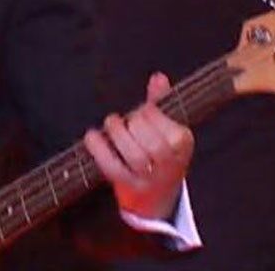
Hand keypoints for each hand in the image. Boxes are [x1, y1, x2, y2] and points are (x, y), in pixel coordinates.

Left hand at [83, 72, 193, 220]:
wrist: (160, 197)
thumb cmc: (163, 154)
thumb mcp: (168, 128)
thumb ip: (160, 102)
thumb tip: (158, 77)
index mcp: (182, 145)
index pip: (167, 126)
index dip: (150, 113)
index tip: (143, 110)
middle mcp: (169, 164)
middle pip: (152, 142)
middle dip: (135, 124)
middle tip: (126, 119)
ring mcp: (150, 179)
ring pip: (135, 156)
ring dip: (118, 134)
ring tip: (111, 122)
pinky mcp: (129, 187)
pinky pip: (113, 168)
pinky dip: (99, 151)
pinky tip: (91, 136)